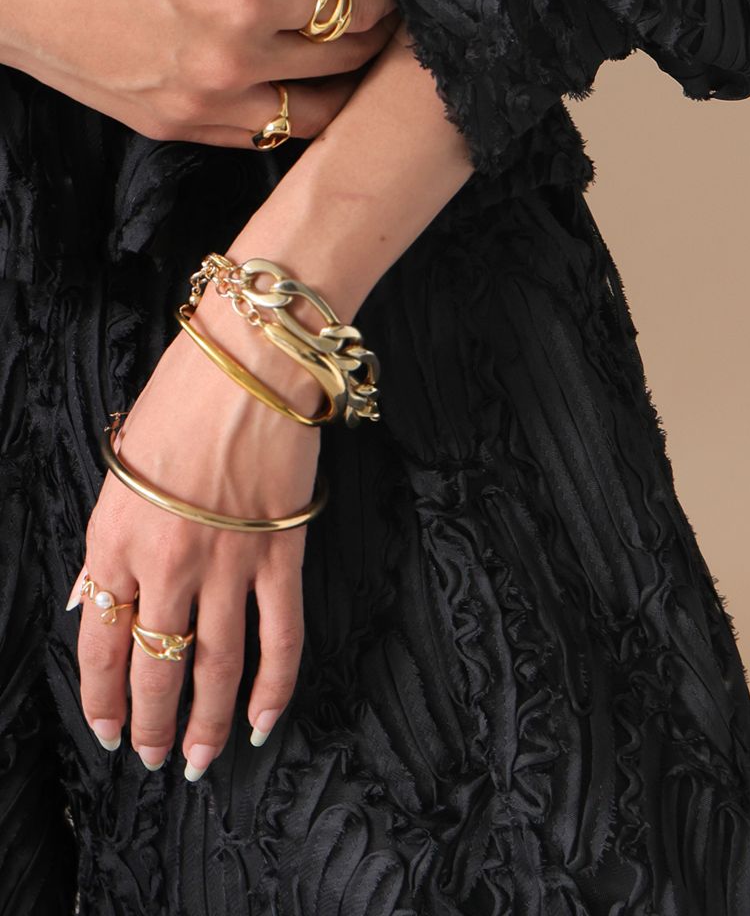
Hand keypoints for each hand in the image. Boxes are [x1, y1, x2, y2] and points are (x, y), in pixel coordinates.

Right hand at [0, 0, 396, 145]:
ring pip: (313, 118)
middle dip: (372, 40)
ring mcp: (209, 107)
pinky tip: (293, 87)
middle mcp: (235, 63)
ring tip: (345, 64)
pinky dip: (288, 113)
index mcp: (244, 0)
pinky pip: (262, 135)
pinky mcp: (184, 131)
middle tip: (380, 23)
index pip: (348, 7)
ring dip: (340, 91)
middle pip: (341, 63)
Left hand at [67, 284, 331, 777]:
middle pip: (156, 665)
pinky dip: (273, 686)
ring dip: (204, 722)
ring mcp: (228, 563)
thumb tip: (98, 598)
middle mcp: (167, 563)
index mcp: (116, 539)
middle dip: (153, 722)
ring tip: (199, 759)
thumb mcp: (123, 468)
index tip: (109, 729)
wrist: (250, 360)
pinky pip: (280, 636)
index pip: (100, 642)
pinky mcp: (281, 554)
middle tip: (155, 757)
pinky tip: (262, 720)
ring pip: (214, 665)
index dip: (103, 696)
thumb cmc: (182, 399)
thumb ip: (113, 542)